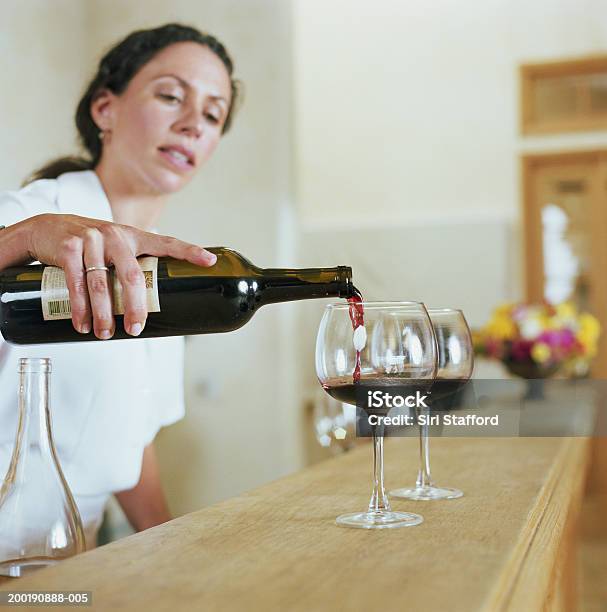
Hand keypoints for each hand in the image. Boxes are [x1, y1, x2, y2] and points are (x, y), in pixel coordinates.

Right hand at [1, 213, 215, 338]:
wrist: (45, 229)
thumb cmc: (90, 246)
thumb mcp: (115, 248)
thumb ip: (132, 265)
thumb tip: (156, 303)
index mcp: (134, 236)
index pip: (167, 243)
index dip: (190, 251)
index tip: (210, 262)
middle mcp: (115, 235)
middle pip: (132, 276)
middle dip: (135, 307)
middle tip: (136, 329)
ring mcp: (91, 239)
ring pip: (101, 285)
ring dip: (103, 315)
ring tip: (105, 334)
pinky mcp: (68, 248)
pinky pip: (76, 283)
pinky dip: (79, 308)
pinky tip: (82, 324)